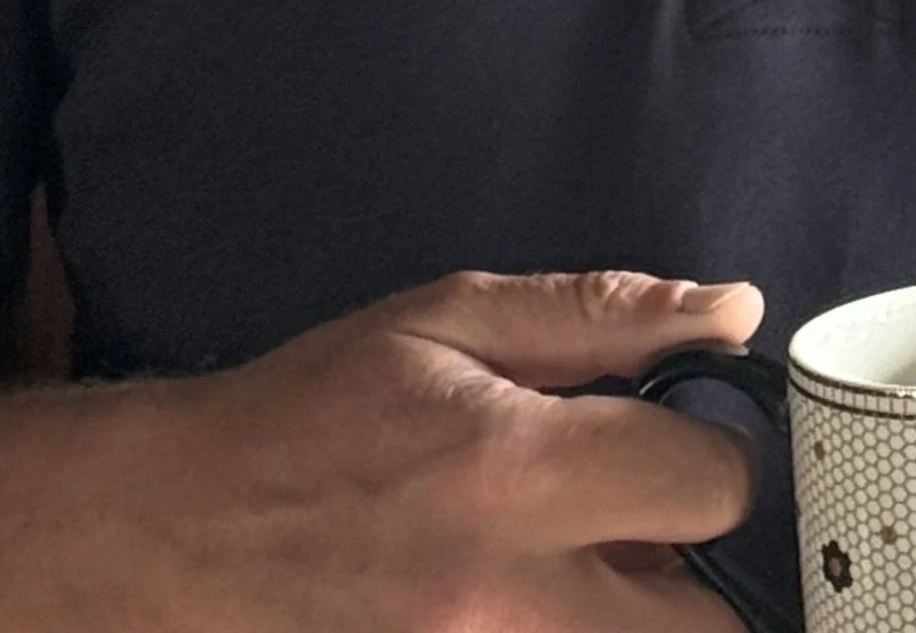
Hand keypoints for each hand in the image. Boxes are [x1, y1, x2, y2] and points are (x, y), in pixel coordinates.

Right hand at [60, 267, 763, 631]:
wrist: (180, 531)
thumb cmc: (318, 411)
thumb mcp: (452, 321)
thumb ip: (605, 315)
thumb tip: (735, 313)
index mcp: (510, 474)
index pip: (712, 488)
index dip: (716, 456)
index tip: (677, 444)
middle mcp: (501, 602)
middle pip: (705, 623)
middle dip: (697, 570)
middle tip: (642, 530)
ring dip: (640, 620)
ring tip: (588, 573)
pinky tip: (536, 604)